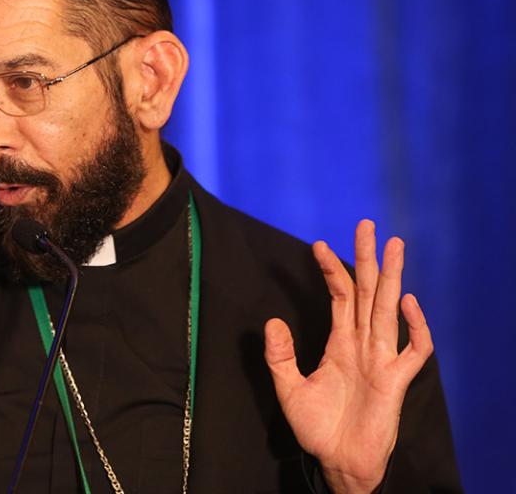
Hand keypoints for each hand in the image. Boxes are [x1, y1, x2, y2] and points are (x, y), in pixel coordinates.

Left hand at [263, 220, 433, 493]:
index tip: (319, 244)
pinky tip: (406, 303)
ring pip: (388, 310)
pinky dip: (415, 327)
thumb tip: (272, 320)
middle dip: (368, 259)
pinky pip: (414, 350)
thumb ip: (280, 356)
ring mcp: (382, 360)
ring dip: (392, 278)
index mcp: (339, 343)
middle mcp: (363, 344)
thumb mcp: (288, 388)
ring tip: (394, 246)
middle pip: (367, 292)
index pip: (339, 297)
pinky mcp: (396, 382)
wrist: (338, 462)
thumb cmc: (317, 428)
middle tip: (367, 225)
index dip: (331, 270)